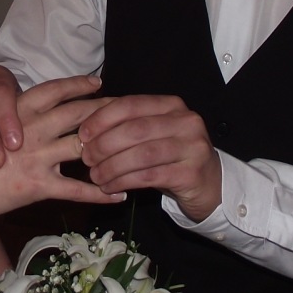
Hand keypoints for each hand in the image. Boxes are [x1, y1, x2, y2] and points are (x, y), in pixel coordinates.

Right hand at [0, 76, 119, 221]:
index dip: (79, 85)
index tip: (99, 82)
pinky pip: (76, 189)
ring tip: (134, 148)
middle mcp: (32, 129)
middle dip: (107, 110)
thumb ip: (7, 120)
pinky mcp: (37, 185)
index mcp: (18, 111)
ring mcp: (37, 157)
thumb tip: (22, 117)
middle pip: (80, 114)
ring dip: (112, 148)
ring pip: (85, 147)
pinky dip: (101, 193)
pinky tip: (118, 195)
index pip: (55, 90)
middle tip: (131, 109)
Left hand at [77, 94, 222, 222]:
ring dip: (112, 166)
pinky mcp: (192, 173)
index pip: (130, 104)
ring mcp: (192, 147)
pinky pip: (149, 176)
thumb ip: (126, 126)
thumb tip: (85, 130)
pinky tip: (110, 188)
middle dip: (104, 144)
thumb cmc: (171, 156)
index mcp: (171, 105)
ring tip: (96, 176)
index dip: (102, 118)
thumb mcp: (152, 134)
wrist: (210, 183)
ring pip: (141, 154)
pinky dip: (124, 182)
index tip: (82, 133)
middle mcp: (186, 121)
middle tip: (86, 158)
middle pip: (135, 129)